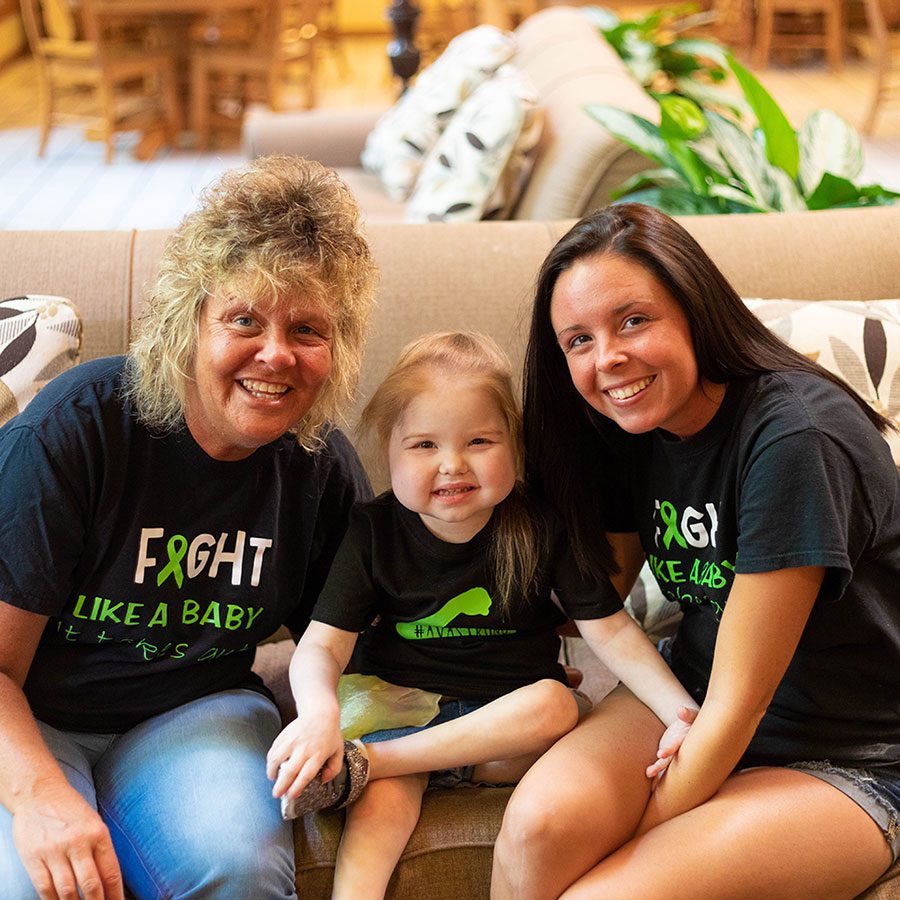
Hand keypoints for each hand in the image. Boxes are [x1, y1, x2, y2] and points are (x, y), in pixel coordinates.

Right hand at [12, 780, 123, 899]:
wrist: (40, 794)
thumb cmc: (71, 810)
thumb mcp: (94, 823)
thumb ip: (101, 850)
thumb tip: (110, 881)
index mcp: (98, 833)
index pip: (111, 872)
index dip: (115, 895)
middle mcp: (78, 842)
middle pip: (91, 885)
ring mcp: (54, 851)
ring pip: (67, 891)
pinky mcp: (34, 857)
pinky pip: (45, 888)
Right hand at [266, 712, 344, 799]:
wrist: (320, 712)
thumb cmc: (330, 734)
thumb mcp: (338, 751)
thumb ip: (334, 769)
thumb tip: (323, 780)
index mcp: (318, 754)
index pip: (306, 775)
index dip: (297, 787)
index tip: (291, 795)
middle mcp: (304, 749)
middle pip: (290, 770)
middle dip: (281, 785)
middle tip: (277, 794)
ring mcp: (292, 741)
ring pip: (277, 758)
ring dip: (272, 771)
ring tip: (272, 778)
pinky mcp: (285, 735)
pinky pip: (274, 749)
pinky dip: (270, 759)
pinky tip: (272, 766)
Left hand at [646, 705, 698, 781]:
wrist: (696, 729)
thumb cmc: (695, 720)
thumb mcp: (694, 716)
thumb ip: (687, 714)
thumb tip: (680, 710)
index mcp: (688, 740)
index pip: (678, 745)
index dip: (669, 749)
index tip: (659, 754)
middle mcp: (683, 751)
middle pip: (672, 760)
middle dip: (661, 766)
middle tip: (649, 772)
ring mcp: (678, 756)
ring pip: (668, 764)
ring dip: (657, 769)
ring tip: (647, 774)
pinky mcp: (673, 757)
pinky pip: (666, 765)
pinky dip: (659, 772)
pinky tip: (651, 782)